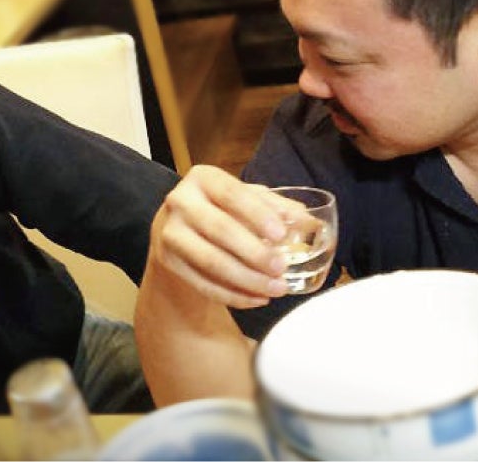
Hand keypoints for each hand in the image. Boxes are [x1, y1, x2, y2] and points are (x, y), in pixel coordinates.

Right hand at [150, 164, 304, 308]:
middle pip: (219, 229)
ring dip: (247, 279)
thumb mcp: (245, 200)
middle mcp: (180, 201)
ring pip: (210, 261)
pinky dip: (234, 295)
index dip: (257, 214)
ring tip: (277, 289)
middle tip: (282, 268)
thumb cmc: (221, 211)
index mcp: (202, 178)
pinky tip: (258, 299)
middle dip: (254, 252)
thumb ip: (276, 208)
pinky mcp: (168, 262)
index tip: (281, 234)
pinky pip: (203, 284)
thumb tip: (309, 222)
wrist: (178, 232)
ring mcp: (170, 233)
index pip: (231, 193)